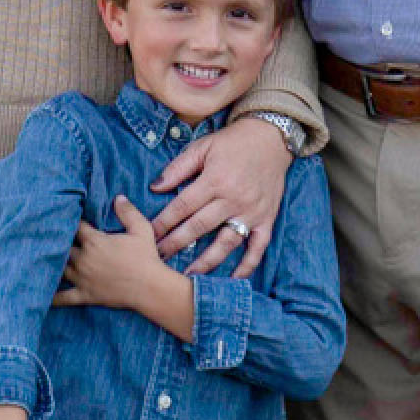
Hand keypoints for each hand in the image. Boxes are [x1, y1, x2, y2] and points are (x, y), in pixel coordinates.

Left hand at [55, 196, 192, 338]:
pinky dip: (53, 297)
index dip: (69, 220)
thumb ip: (127, 211)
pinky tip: (40, 296)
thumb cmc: (146, 257)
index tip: (64, 216)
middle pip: (62, 246)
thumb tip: (118, 197)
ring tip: (41, 258)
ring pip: (59, 268)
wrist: (151, 289)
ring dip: (52, 263)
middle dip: (58, 241)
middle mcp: (83, 258)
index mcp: (94, 240)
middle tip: (49, 236)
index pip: (74, 226)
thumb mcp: (141, 229)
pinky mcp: (86, 295)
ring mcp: (82, 278)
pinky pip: (64, 297)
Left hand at [151, 113, 291, 275]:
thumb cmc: (233, 142)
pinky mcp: (266, 220)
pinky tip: (233, 280)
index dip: (164, 221)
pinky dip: (247, 266)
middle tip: (159, 257)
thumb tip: (155, 187)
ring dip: (207, 262)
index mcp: (215, 180)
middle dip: (177, 243)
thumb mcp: (203, 147)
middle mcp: (233, 199)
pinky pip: (257, 248)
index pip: (183, 206)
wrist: (271, 138)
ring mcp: (251, 212)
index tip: (148, 235)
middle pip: (200, 227)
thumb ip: (179, 167)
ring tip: (189, 276)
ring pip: (226, 243)